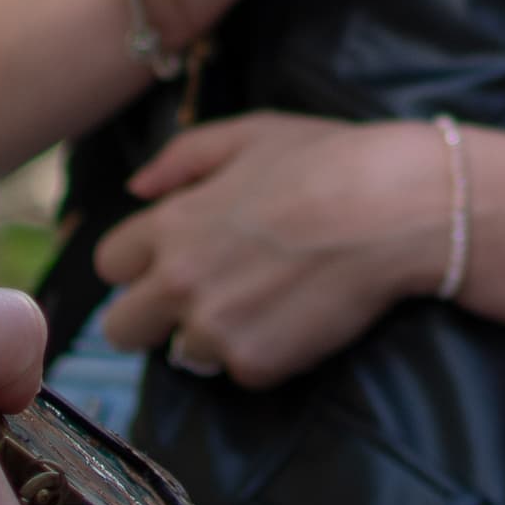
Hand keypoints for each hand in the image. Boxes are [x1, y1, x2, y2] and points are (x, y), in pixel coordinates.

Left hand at [92, 112, 450, 385]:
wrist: (396, 208)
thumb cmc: (327, 159)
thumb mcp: (250, 134)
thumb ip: (182, 157)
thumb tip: (136, 187)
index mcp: (171, 224)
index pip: (109, 265)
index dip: (140, 262)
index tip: (172, 259)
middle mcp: (179, 282)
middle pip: (120, 330)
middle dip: (151, 317)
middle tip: (201, 297)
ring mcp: (215, 329)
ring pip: (183, 354)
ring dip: (213, 335)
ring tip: (265, 299)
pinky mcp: (256, 365)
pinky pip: (239, 370)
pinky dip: (262, 351)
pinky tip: (296, 315)